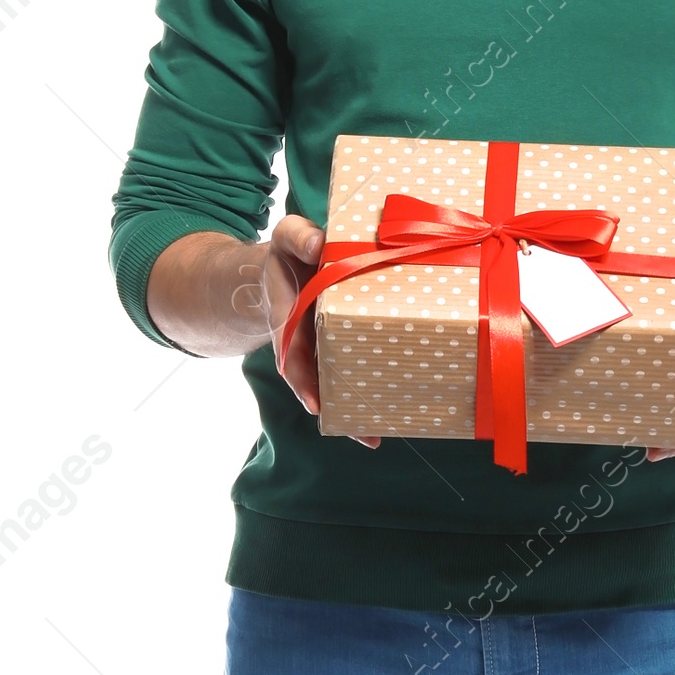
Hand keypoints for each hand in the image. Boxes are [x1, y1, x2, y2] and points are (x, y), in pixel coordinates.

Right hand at [264, 215, 378, 445]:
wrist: (292, 264)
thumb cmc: (292, 253)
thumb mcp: (288, 236)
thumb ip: (299, 237)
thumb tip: (319, 246)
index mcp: (289, 319)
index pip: (291, 355)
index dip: (302, 381)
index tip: (314, 405)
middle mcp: (306, 341)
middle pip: (316, 381)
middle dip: (336, 407)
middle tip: (362, 435)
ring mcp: (325, 347)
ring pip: (336, 382)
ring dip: (353, 410)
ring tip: (374, 438)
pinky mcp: (345, 345)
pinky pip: (354, 368)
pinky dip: (367, 389)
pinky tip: (387, 412)